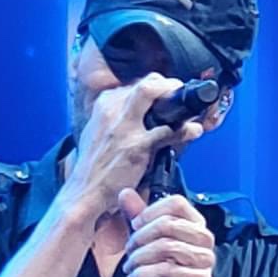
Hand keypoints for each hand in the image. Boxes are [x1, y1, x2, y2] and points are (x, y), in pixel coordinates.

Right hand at [66, 75, 204, 216]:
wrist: (84, 195)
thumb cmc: (94, 169)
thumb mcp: (99, 135)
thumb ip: (116, 120)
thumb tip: (140, 114)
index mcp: (103, 106)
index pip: (135, 84)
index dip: (156, 87)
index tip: (167, 94)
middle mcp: (111, 109)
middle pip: (147, 82)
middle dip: (169, 86)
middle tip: (181, 97)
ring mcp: (123, 126)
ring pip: (153, 92)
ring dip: (175, 96)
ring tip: (190, 109)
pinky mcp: (136, 146)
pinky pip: (167, 130)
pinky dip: (185, 130)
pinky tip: (193, 132)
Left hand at [120, 190, 214, 276]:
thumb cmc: (161, 271)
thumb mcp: (146, 240)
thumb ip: (137, 217)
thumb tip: (124, 192)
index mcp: (195, 223)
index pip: (176, 203)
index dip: (151, 211)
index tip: (135, 225)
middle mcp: (205, 239)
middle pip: (169, 224)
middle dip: (141, 238)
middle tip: (129, 251)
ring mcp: (205, 260)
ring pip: (166, 247)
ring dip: (140, 258)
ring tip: (130, 267)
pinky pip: (168, 271)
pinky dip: (145, 274)